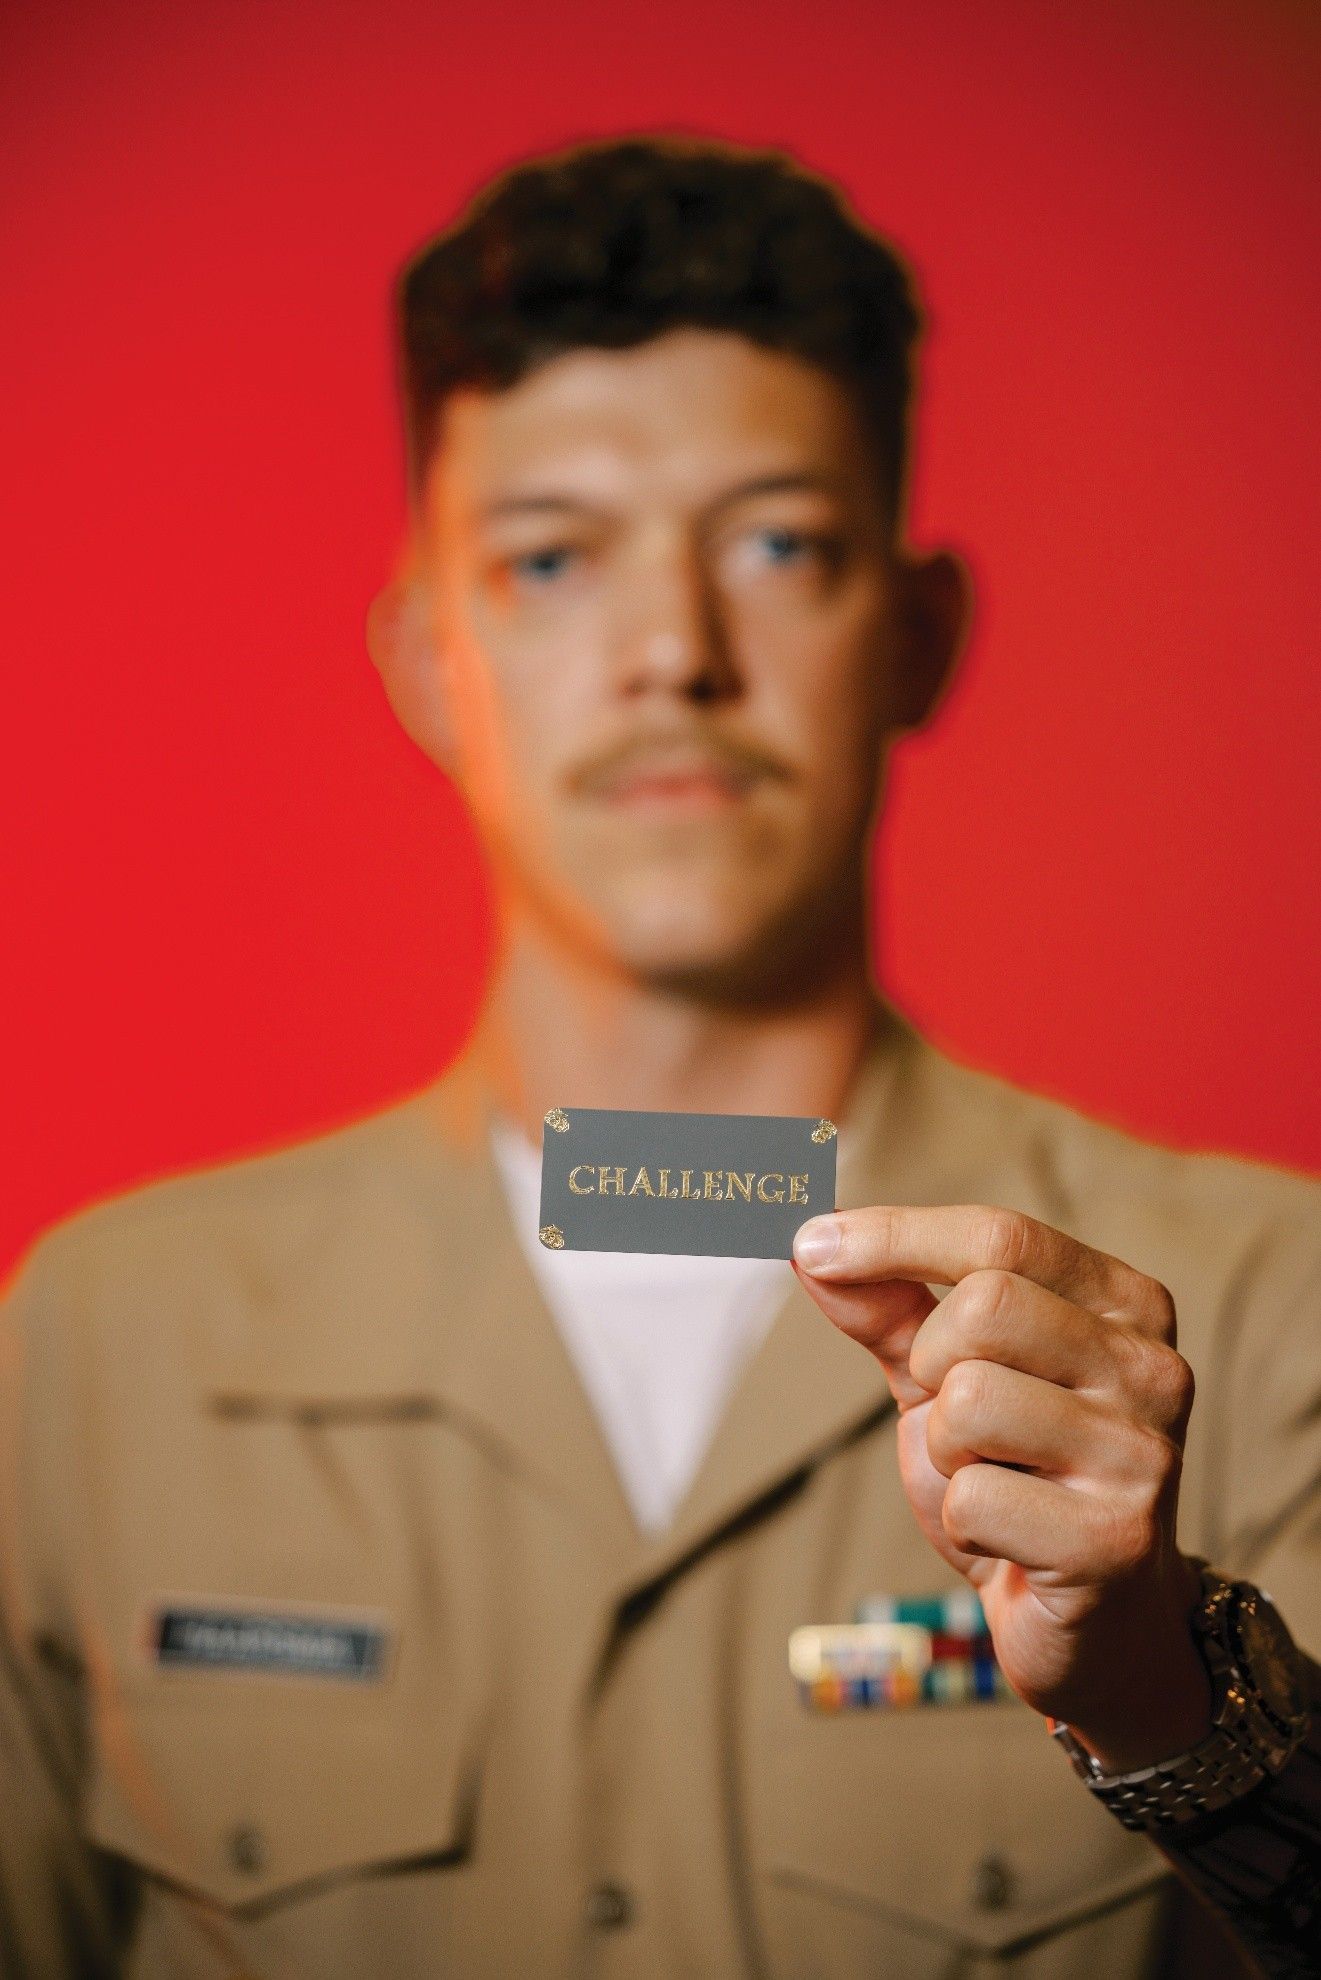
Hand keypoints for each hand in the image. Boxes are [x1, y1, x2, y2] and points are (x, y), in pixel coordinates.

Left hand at [791, 1203, 1210, 1770]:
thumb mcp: (946, 1381)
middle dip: (929, 1364)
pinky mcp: (1115, 1539)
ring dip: (945, 1452)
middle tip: (955, 1421)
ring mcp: (1142, 1453)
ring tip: (992, 1482)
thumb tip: (813, 1245)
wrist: (1093, 1626)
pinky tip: (1009, 1541)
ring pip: (968, 1400)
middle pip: (983, 1306)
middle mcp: (1150, 1367)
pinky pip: (972, 1498)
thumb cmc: (1018, 1481)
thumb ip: (890, 1310)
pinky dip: (962, 1523)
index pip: (1000, 1236)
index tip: (811, 1243)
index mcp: (1124, 1306)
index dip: (895, 1236)